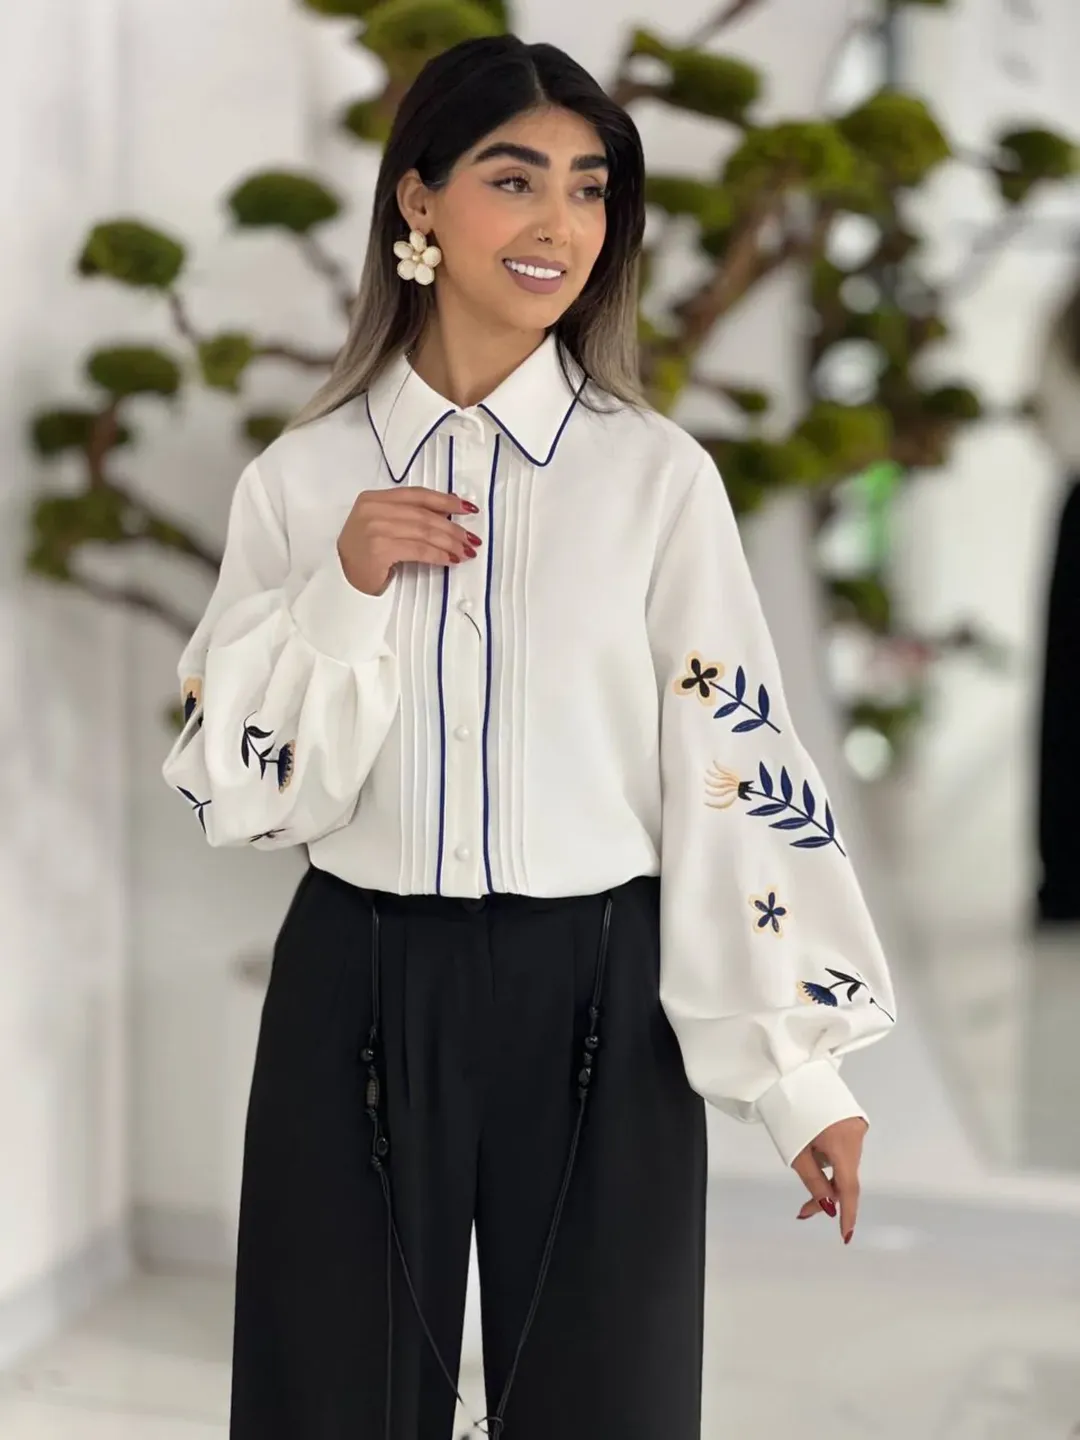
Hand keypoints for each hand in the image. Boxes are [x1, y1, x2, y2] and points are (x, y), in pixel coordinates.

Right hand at [337, 486, 481, 595]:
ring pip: (424, 532)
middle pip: (423, 515)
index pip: (417, 495)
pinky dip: (438, 555)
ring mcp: (375, 528)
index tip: (467, 508)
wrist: (341, 580)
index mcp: (373, 498)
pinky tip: (450, 560)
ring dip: (449, 543)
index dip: (445, 501)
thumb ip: (407, 515)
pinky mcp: (380, 549)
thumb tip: (448, 512)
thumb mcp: (382, 525)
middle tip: (471, 538)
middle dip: (452, 527)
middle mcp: (373, 509)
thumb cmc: (364, 555)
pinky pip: (418, 550)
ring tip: (465, 551)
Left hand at [791, 1116, 867, 1244]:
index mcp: (843, 1145)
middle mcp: (857, 1137)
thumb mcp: (796, 1152)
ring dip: (828, 1175)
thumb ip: (814, 1181)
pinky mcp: (852, 1120)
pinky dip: (831, 1159)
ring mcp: (857, 1127)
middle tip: (804, 1210)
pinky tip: (814, 1152)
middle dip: (827, 1194)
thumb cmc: (788, 1112)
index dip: (848, 1214)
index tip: (846, 1236)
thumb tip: (829, 1206)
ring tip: (803, 1167)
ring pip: (845, 1164)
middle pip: (847, 1177)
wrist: (791, 1073)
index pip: (849, 1188)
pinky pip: (844, 1150)